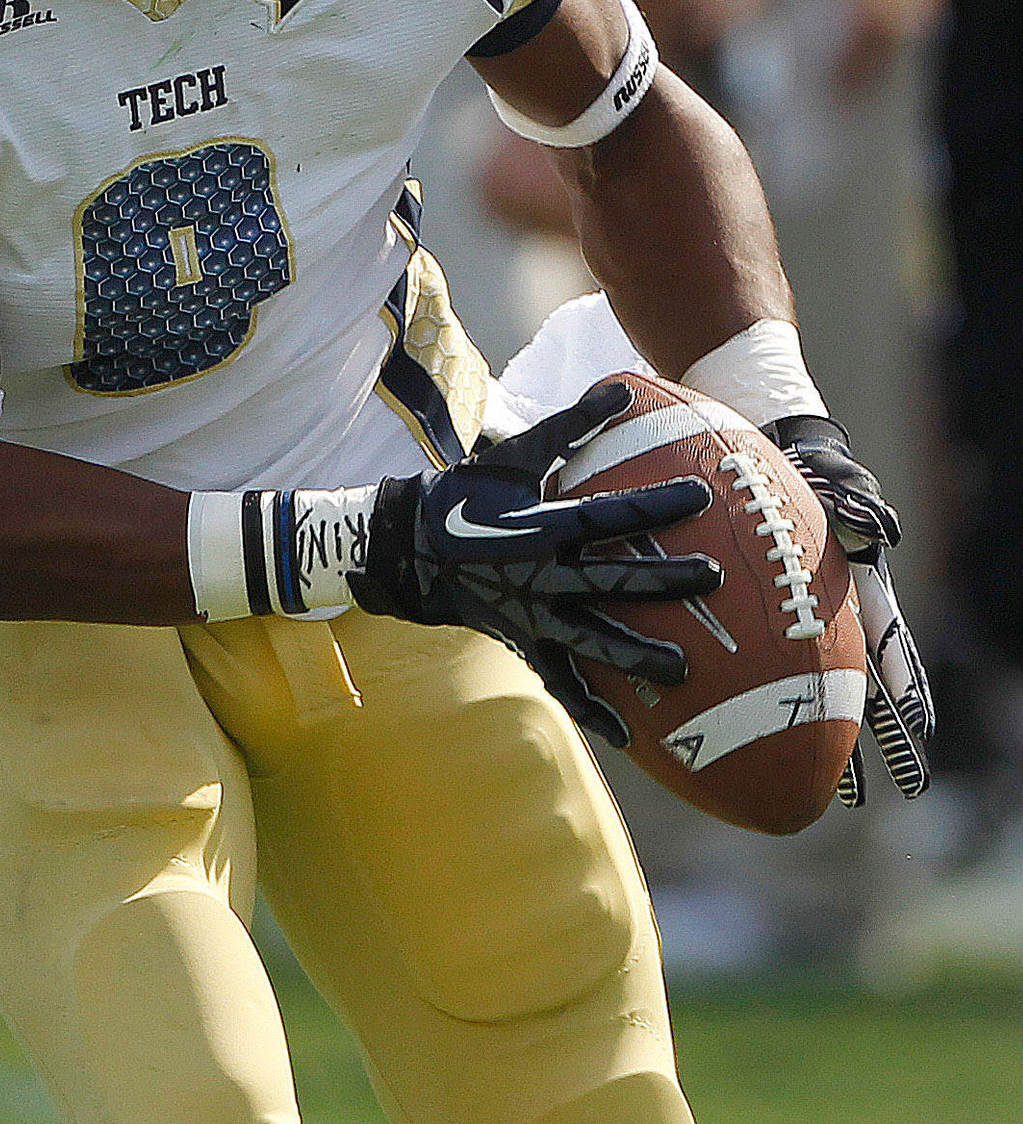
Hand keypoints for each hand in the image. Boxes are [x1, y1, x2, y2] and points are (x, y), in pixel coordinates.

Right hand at [348, 382, 722, 746]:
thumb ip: (570, 426)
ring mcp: (533, 615)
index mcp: (542, 525)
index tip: (700, 494)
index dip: (653, 505)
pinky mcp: (524, 644)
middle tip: (712, 579)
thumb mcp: (514, 453)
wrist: (410, 550)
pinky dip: (593, 709)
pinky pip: (562, 683)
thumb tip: (620, 387)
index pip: (608, 515)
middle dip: (662, 581)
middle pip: (610, 580)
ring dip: (637, 657)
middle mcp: (541, 574)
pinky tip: (628, 735)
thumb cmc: (468, 495)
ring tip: (685, 671)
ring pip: (591, 642)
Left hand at [762, 413, 931, 800]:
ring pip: (830, 693)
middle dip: (888, 734)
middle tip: (907, 787)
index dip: (904, 683)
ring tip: (841, 795)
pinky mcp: (783, 624)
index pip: (890, 643)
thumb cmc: (813, 470)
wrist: (779, 456)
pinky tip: (758, 748)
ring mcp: (816, 623)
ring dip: (838, 738)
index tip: (918, 723)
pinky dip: (775, 709)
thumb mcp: (839, 484)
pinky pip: (779, 675)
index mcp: (866, 588)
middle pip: (870, 684)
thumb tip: (878, 527)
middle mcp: (845, 615)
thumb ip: (857, 508)